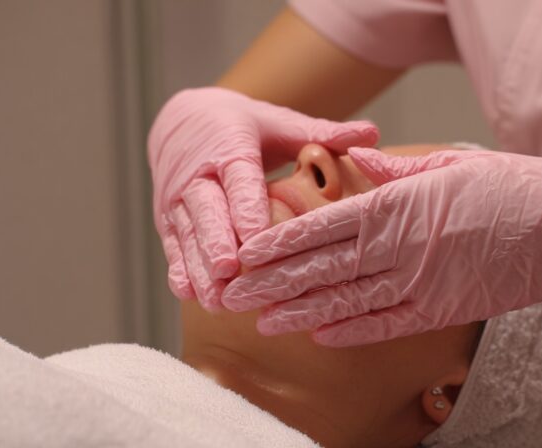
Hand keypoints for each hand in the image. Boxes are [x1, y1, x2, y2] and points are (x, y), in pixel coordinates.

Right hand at [148, 87, 377, 307]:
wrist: (183, 121)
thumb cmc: (245, 127)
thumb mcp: (281, 123)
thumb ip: (323, 132)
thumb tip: (373, 132)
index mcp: (229, 146)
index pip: (239, 177)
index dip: (246, 206)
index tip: (256, 235)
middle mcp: (198, 172)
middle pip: (206, 209)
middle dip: (215, 242)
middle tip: (229, 271)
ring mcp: (178, 198)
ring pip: (188, 233)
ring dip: (199, 267)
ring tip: (215, 299)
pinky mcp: (167, 218)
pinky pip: (173, 245)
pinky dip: (179, 269)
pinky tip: (190, 294)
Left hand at [222, 148, 541, 344]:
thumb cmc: (515, 186)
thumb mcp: (454, 163)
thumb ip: (398, 171)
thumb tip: (356, 164)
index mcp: (405, 203)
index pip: (327, 225)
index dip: (282, 241)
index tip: (246, 253)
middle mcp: (408, 245)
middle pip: (326, 267)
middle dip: (274, 282)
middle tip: (232, 293)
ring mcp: (428, 282)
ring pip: (349, 300)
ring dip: (300, 312)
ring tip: (261, 320)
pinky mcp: (447, 309)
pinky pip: (390, 324)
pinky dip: (352, 330)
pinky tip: (318, 335)